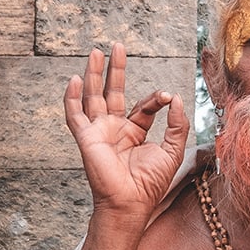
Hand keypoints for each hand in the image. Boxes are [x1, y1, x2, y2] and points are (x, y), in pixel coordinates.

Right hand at [65, 44, 190, 223]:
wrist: (130, 203)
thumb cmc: (150, 184)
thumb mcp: (173, 150)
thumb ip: (177, 124)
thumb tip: (175, 98)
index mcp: (134, 132)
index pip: (143, 106)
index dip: (155, 98)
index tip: (166, 97)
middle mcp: (114, 129)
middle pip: (112, 92)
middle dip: (114, 69)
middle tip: (117, 45)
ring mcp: (98, 132)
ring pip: (92, 97)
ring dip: (93, 74)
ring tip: (95, 52)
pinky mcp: (86, 138)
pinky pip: (75, 115)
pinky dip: (72, 98)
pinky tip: (74, 79)